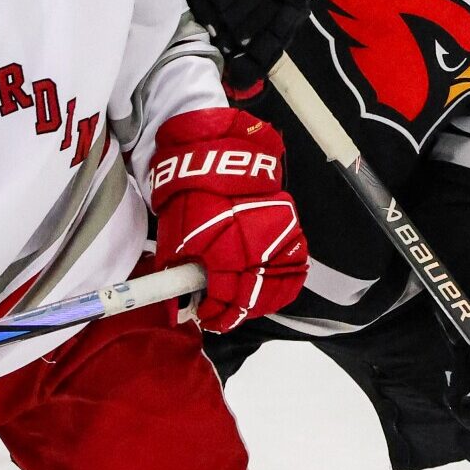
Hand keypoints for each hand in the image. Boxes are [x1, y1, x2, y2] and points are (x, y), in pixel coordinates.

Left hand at [149, 107, 307, 331]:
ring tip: (242, 306)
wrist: (217, 152)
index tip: (203, 317)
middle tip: (220, 316)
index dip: (214, 314)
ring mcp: (280, 237)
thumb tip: (180, 300)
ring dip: (261, 301)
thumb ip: (179, 270)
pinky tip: (266, 288)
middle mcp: (259, 248)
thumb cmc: (190, 193)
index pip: (226, 298)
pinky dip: (282, 283)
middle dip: (236, 312)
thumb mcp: (174, 234)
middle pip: (255, 298)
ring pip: (281, 285)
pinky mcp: (292, 225)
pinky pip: (295, 264)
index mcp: (227, 251)